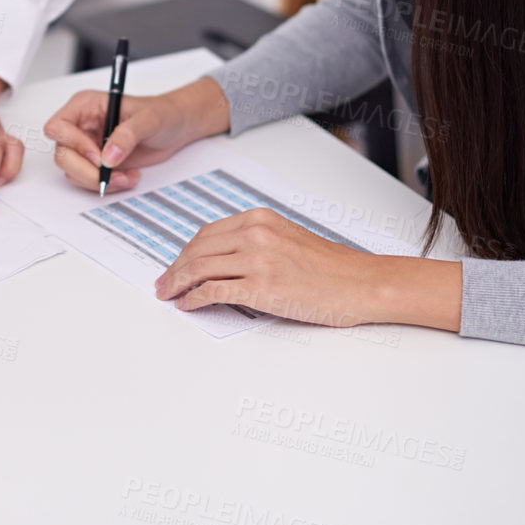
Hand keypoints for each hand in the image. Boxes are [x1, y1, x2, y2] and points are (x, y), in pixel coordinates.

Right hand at [44, 78, 229, 192]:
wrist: (176, 128)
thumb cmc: (162, 114)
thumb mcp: (148, 119)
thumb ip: (127, 135)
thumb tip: (108, 157)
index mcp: (85, 106)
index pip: (58, 126)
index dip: (74, 143)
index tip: (98, 155)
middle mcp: (81, 126)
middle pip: (63, 154)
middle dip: (87, 170)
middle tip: (113, 175)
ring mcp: (86, 146)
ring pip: (73, 171)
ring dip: (99, 180)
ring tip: (127, 176)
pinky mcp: (96, 163)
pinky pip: (88, 180)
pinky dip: (108, 184)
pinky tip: (128, 176)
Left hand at [154, 209, 462, 330]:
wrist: (361, 283)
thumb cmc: (331, 268)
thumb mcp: (287, 238)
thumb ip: (255, 241)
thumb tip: (221, 259)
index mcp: (260, 219)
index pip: (207, 234)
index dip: (185, 252)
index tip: (175, 265)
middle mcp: (255, 234)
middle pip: (197, 250)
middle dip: (174, 268)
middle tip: (163, 283)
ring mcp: (257, 260)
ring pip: (199, 269)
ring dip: (177, 284)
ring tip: (168, 295)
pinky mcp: (261, 287)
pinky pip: (213, 291)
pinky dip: (193, 299)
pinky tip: (187, 304)